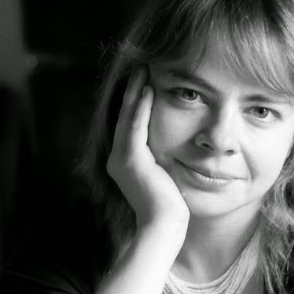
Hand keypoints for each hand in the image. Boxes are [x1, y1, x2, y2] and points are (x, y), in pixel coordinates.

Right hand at [106, 67, 188, 243]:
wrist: (164, 227)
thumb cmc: (171, 207)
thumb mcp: (166, 177)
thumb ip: (163, 160)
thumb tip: (175, 147)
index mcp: (125, 163)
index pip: (130, 124)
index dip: (135, 101)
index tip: (145, 80)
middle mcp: (117, 158)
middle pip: (125, 116)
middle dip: (132, 90)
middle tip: (140, 66)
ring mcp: (122, 159)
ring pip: (127, 116)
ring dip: (135, 91)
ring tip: (143, 69)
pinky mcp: (130, 160)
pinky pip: (134, 126)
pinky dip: (140, 106)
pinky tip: (147, 89)